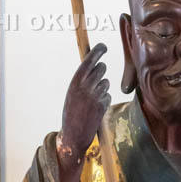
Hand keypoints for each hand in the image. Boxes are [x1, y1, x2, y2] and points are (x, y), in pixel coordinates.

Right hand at [56, 43, 109, 181]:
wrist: (73, 135)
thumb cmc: (71, 113)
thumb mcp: (72, 94)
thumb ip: (82, 80)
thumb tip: (94, 65)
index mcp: (75, 82)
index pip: (89, 60)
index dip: (98, 51)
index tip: (104, 46)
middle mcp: (85, 87)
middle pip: (101, 69)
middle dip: (101, 71)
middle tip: (96, 79)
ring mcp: (95, 96)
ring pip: (106, 82)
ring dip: (102, 88)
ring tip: (92, 100)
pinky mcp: (103, 106)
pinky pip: (108, 95)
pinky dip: (104, 100)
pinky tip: (95, 109)